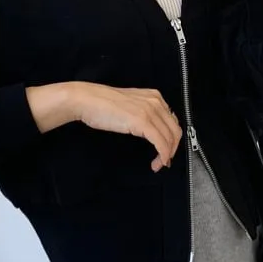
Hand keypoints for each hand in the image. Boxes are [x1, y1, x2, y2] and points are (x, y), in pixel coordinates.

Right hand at [26, 82, 182, 171]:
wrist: (87, 99)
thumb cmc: (101, 104)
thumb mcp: (130, 106)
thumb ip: (143, 115)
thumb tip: (151, 131)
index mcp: (154, 97)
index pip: (172, 121)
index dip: (172, 139)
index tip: (168, 150)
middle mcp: (156, 102)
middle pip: (175, 130)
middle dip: (173, 149)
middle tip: (166, 161)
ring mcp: (150, 111)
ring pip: (170, 138)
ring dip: (167, 155)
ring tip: (159, 164)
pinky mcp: (142, 122)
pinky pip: (160, 143)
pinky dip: (162, 155)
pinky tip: (157, 162)